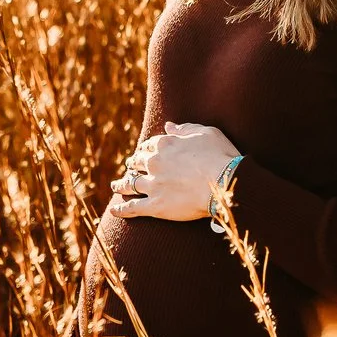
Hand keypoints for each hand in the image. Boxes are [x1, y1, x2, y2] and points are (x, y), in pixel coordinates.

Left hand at [107, 122, 239, 222]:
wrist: (223, 183)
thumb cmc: (220, 156)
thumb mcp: (206, 133)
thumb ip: (185, 129)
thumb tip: (168, 125)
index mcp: (165, 144)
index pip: (149, 146)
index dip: (145, 149)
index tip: (144, 152)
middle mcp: (154, 163)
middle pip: (137, 163)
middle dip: (132, 164)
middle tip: (130, 167)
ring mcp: (153, 185)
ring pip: (130, 184)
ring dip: (121, 184)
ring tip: (115, 185)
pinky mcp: (155, 205)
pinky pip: (133, 208)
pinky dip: (121, 210)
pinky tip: (113, 210)